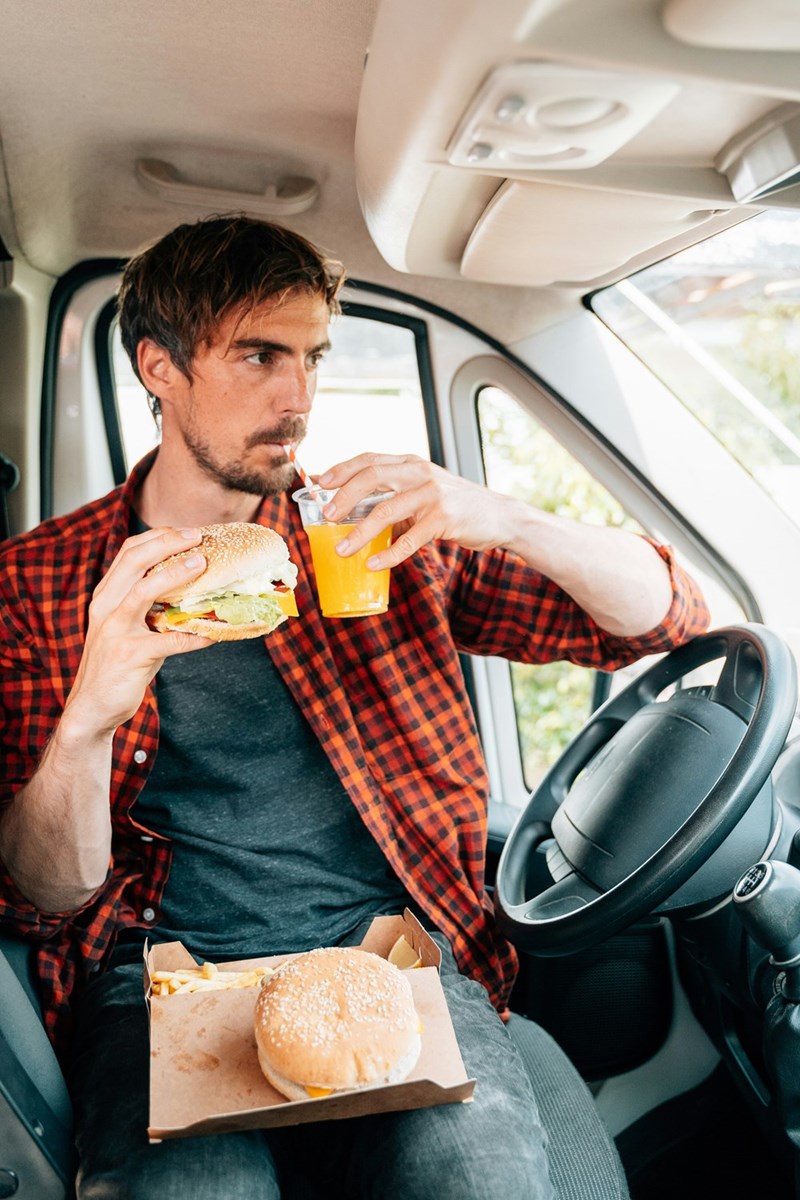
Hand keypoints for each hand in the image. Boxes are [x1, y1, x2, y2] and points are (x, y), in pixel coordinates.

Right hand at [63, 527, 212, 737]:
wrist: (93, 706)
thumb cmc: (115, 664)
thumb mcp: (125, 627)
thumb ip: (149, 607)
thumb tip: (192, 590)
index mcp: (106, 596)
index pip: (129, 553)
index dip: (158, 537)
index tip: (186, 532)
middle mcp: (107, 608)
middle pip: (134, 561)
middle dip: (167, 543)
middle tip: (198, 536)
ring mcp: (116, 630)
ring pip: (144, 591)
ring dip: (175, 575)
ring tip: (201, 564)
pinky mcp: (130, 655)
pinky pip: (169, 641)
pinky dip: (194, 635)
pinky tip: (215, 632)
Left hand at [317, 454, 515, 567]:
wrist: (498, 516)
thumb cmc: (454, 506)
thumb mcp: (423, 492)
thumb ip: (392, 496)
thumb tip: (349, 510)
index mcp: (411, 462)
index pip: (369, 459)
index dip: (341, 469)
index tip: (318, 482)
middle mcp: (420, 472)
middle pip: (373, 477)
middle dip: (344, 496)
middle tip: (326, 516)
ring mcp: (433, 494)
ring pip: (387, 510)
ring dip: (360, 532)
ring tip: (342, 549)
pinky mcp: (445, 519)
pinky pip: (410, 539)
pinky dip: (389, 554)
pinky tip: (374, 564)